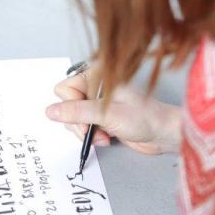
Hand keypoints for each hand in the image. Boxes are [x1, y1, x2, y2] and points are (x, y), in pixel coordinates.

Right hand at [46, 71, 180, 154]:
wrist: (164, 135)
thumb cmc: (146, 119)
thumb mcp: (109, 115)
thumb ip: (78, 112)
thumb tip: (51, 111)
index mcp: (98, 76)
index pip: (65, 89)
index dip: (71, 107)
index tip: (86, 120)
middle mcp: (96, 87)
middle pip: (66, 105)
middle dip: (78, 123)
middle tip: (93, 131)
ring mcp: (98, 103)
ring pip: (73, 119)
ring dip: (86, 132)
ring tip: (104, 136)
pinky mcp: (101, 117)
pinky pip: (83, 127)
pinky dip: (92, 136)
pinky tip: (107, 138)